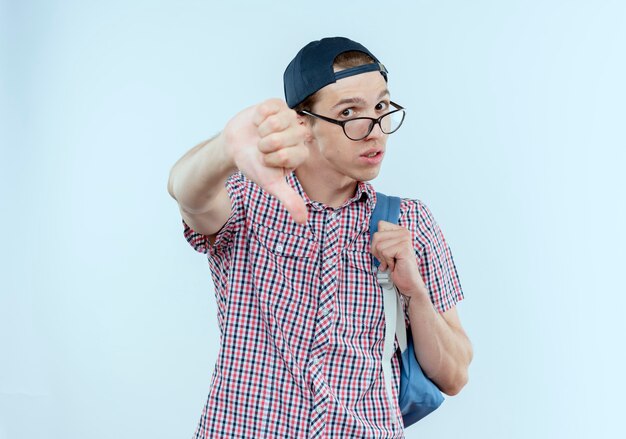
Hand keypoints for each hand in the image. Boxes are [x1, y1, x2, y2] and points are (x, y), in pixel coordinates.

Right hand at [223, 98, 308, 223]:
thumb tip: (302, 221)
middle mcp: (299, 133)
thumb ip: (289, 200)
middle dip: (265, 145)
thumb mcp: (271, 184)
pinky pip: (268, 108)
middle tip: (262, 147)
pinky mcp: (277, 104)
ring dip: (261, 130)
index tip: (267, 160)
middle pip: (283, 137)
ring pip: (276, 122)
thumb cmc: (254, 166)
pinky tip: (258, 123)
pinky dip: (258, 117)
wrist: (235, 147)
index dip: (271, 158)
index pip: (289, 154)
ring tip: (260, 134)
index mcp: (301, 152)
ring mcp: (289, 116)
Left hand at [370, 220, 427, 298]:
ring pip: (379, 246)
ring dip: (383, 258)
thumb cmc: (397, 267)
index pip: (380, 225)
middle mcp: (404, 233)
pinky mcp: (404, 248)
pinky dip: (387, 262)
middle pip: (377, 235)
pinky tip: (394, 265)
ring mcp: (405, 240)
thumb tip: (372, 235)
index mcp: (400, 230)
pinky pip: (385, 252)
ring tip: (391, 262)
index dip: (377, 240)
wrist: (408, 282)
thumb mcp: (387, 250)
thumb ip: (381, 240)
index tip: (384, 250)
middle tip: (386, 259)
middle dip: (377, 251)